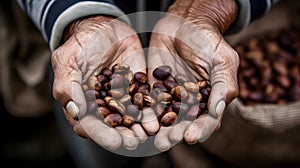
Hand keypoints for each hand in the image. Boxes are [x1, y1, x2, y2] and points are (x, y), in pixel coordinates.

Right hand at [51, 15, 147, 150]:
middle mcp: (102, 106)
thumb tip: (75, 111)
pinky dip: (150, 112)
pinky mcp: (136, 89)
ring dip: (139, 128)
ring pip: (130, 119)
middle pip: (113, 127)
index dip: (102, 135)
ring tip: (149, 133)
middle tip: (135, 141)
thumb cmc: (81, 44)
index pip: (90, 126)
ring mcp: (121, 99)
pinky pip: (144, 104)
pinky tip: (157, 119)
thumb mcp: (68, 61)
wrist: (104, 27)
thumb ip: (68, 86)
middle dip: (124, 136)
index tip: (115, 140)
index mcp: (82, 104)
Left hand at [148, 0, 238, 150]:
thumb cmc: (207, 39)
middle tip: (166, 141)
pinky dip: (144, 111)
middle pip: (184, 123)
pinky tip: (139, 120)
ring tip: (153, 137)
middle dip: (175, 133)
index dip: (201, 129)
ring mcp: (171, 95)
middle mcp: (190, 101)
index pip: (207, 119)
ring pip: (165, 116)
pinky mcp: (154, 87)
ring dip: (158, 128)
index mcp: (209, 98)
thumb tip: (218, 111)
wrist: (184, 22)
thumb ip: (224, 85)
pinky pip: (149, 101)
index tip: (192, 136)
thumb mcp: (222, 60)